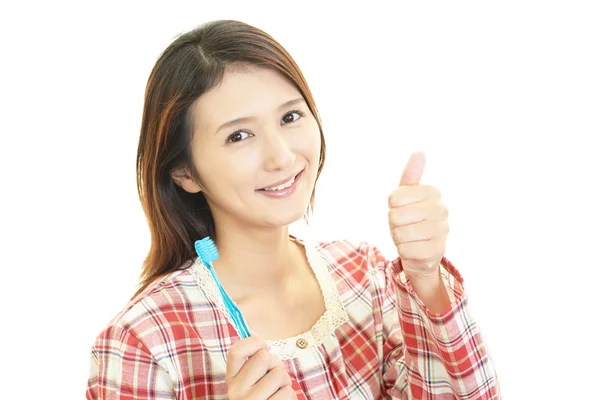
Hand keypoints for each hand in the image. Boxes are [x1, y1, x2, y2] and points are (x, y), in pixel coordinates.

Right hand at [225, 335, 295, 399]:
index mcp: (230, 379)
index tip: (265, 348)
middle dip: (276, 364)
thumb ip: (249, 357)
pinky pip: (288, 392)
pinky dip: (290, 396)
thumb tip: (251, 330)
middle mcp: (235, 391)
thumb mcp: (248, 378)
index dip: (255, 342)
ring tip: (278, 391)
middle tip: (274, 377)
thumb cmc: (258, 396)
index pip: (236, 350)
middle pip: (264, 357)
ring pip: (279, 374)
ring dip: (285, 382)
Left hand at [388, 152, 448, 279]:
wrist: (421, 251)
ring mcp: (442, 231)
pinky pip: (406, 250)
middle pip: (395, 216)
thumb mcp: (407, 196)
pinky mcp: (437, 251)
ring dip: (398, 238)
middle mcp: (442, 210)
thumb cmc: (411, 219)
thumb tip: (420, 152)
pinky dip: (404, 251)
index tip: (403, 209)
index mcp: (433, 192)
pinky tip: (413, 249)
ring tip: (408, 237)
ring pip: (400, 233)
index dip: (392, 207)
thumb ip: (411, 175)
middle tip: (404, 225)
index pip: (394, 198)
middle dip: (394, 224)